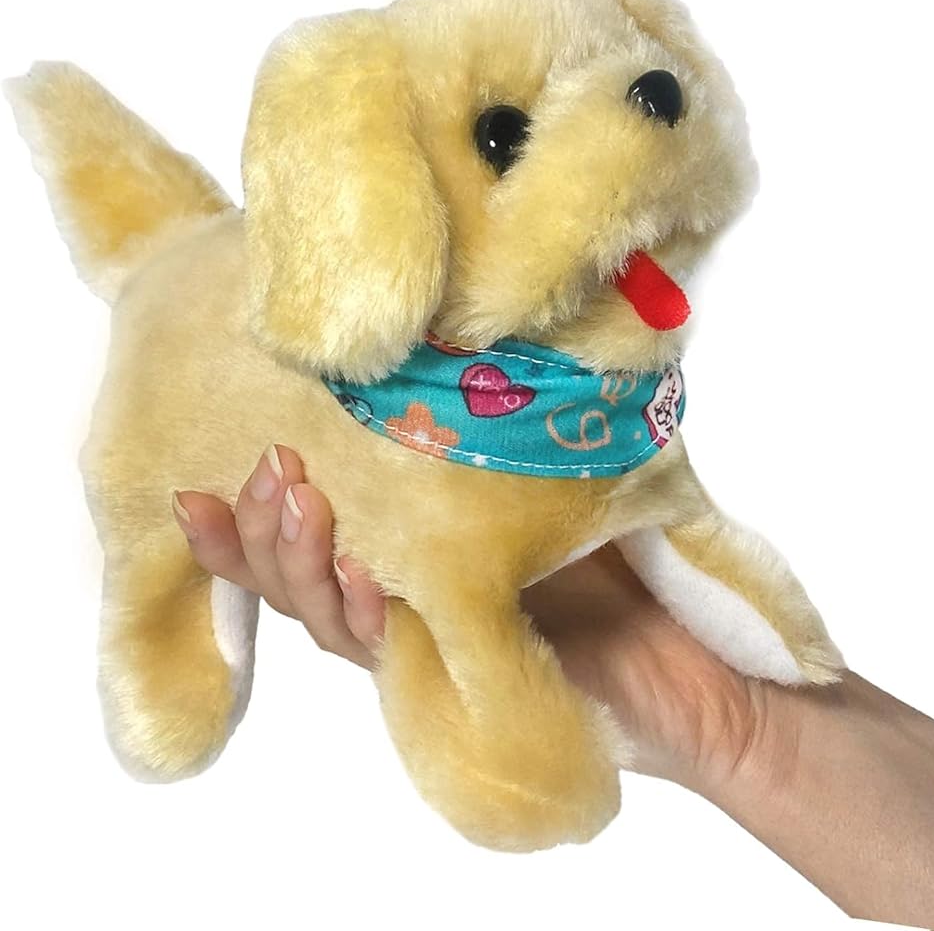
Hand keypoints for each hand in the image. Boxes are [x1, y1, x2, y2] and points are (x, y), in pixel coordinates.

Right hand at [173, 444, 776, 793]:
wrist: (670, 647)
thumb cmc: (610, 542)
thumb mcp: (543, 458)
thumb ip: (487, 411)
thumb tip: (459, 316)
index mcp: (397, 537)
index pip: (297, 531)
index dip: (239, 517)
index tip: (205, 472)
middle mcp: (391, 586)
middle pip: (290, 575)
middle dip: (264, 526)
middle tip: (276, 466)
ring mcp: (414, 634)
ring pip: (320, 615)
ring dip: (300, 563)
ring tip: (306, 505)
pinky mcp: (447, 675)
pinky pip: (381, 655)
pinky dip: (362, 615)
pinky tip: (364, 576)